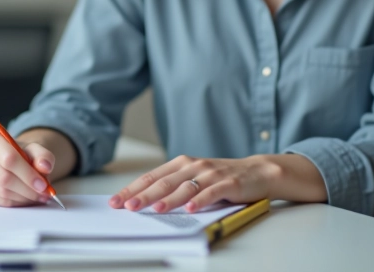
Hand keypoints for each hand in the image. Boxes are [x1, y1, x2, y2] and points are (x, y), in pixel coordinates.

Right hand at [0, 132, 55, 206]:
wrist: (14, 162)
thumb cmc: (23, 155)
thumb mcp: (36, 151)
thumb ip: (43, 156)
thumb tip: (45, 166)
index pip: (9, 159)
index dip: (27, 174)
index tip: (43, 185)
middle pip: (4, 178)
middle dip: (27, 189)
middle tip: (43, 194)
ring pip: (2, 192)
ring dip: (23, 198)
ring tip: (38, 196)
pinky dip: (15, 203)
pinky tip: (25, 199)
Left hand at [109, 155, 277, 213]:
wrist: (257, 172)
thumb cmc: (221, 177)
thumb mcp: (194, 178)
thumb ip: (173, 186)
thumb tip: (145, 202)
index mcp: (181, 164)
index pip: (151, 177)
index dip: (133, 188)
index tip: (116, 201)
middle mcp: (194, 166)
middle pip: (164, 182)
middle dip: (144, 195)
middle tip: (128, 207)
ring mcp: (211, 174)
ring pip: (185, 187)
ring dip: (169, 199)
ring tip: (155, 210)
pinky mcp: (228, 183)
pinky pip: (212, 193)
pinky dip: (201, 201)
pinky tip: (191, 209)